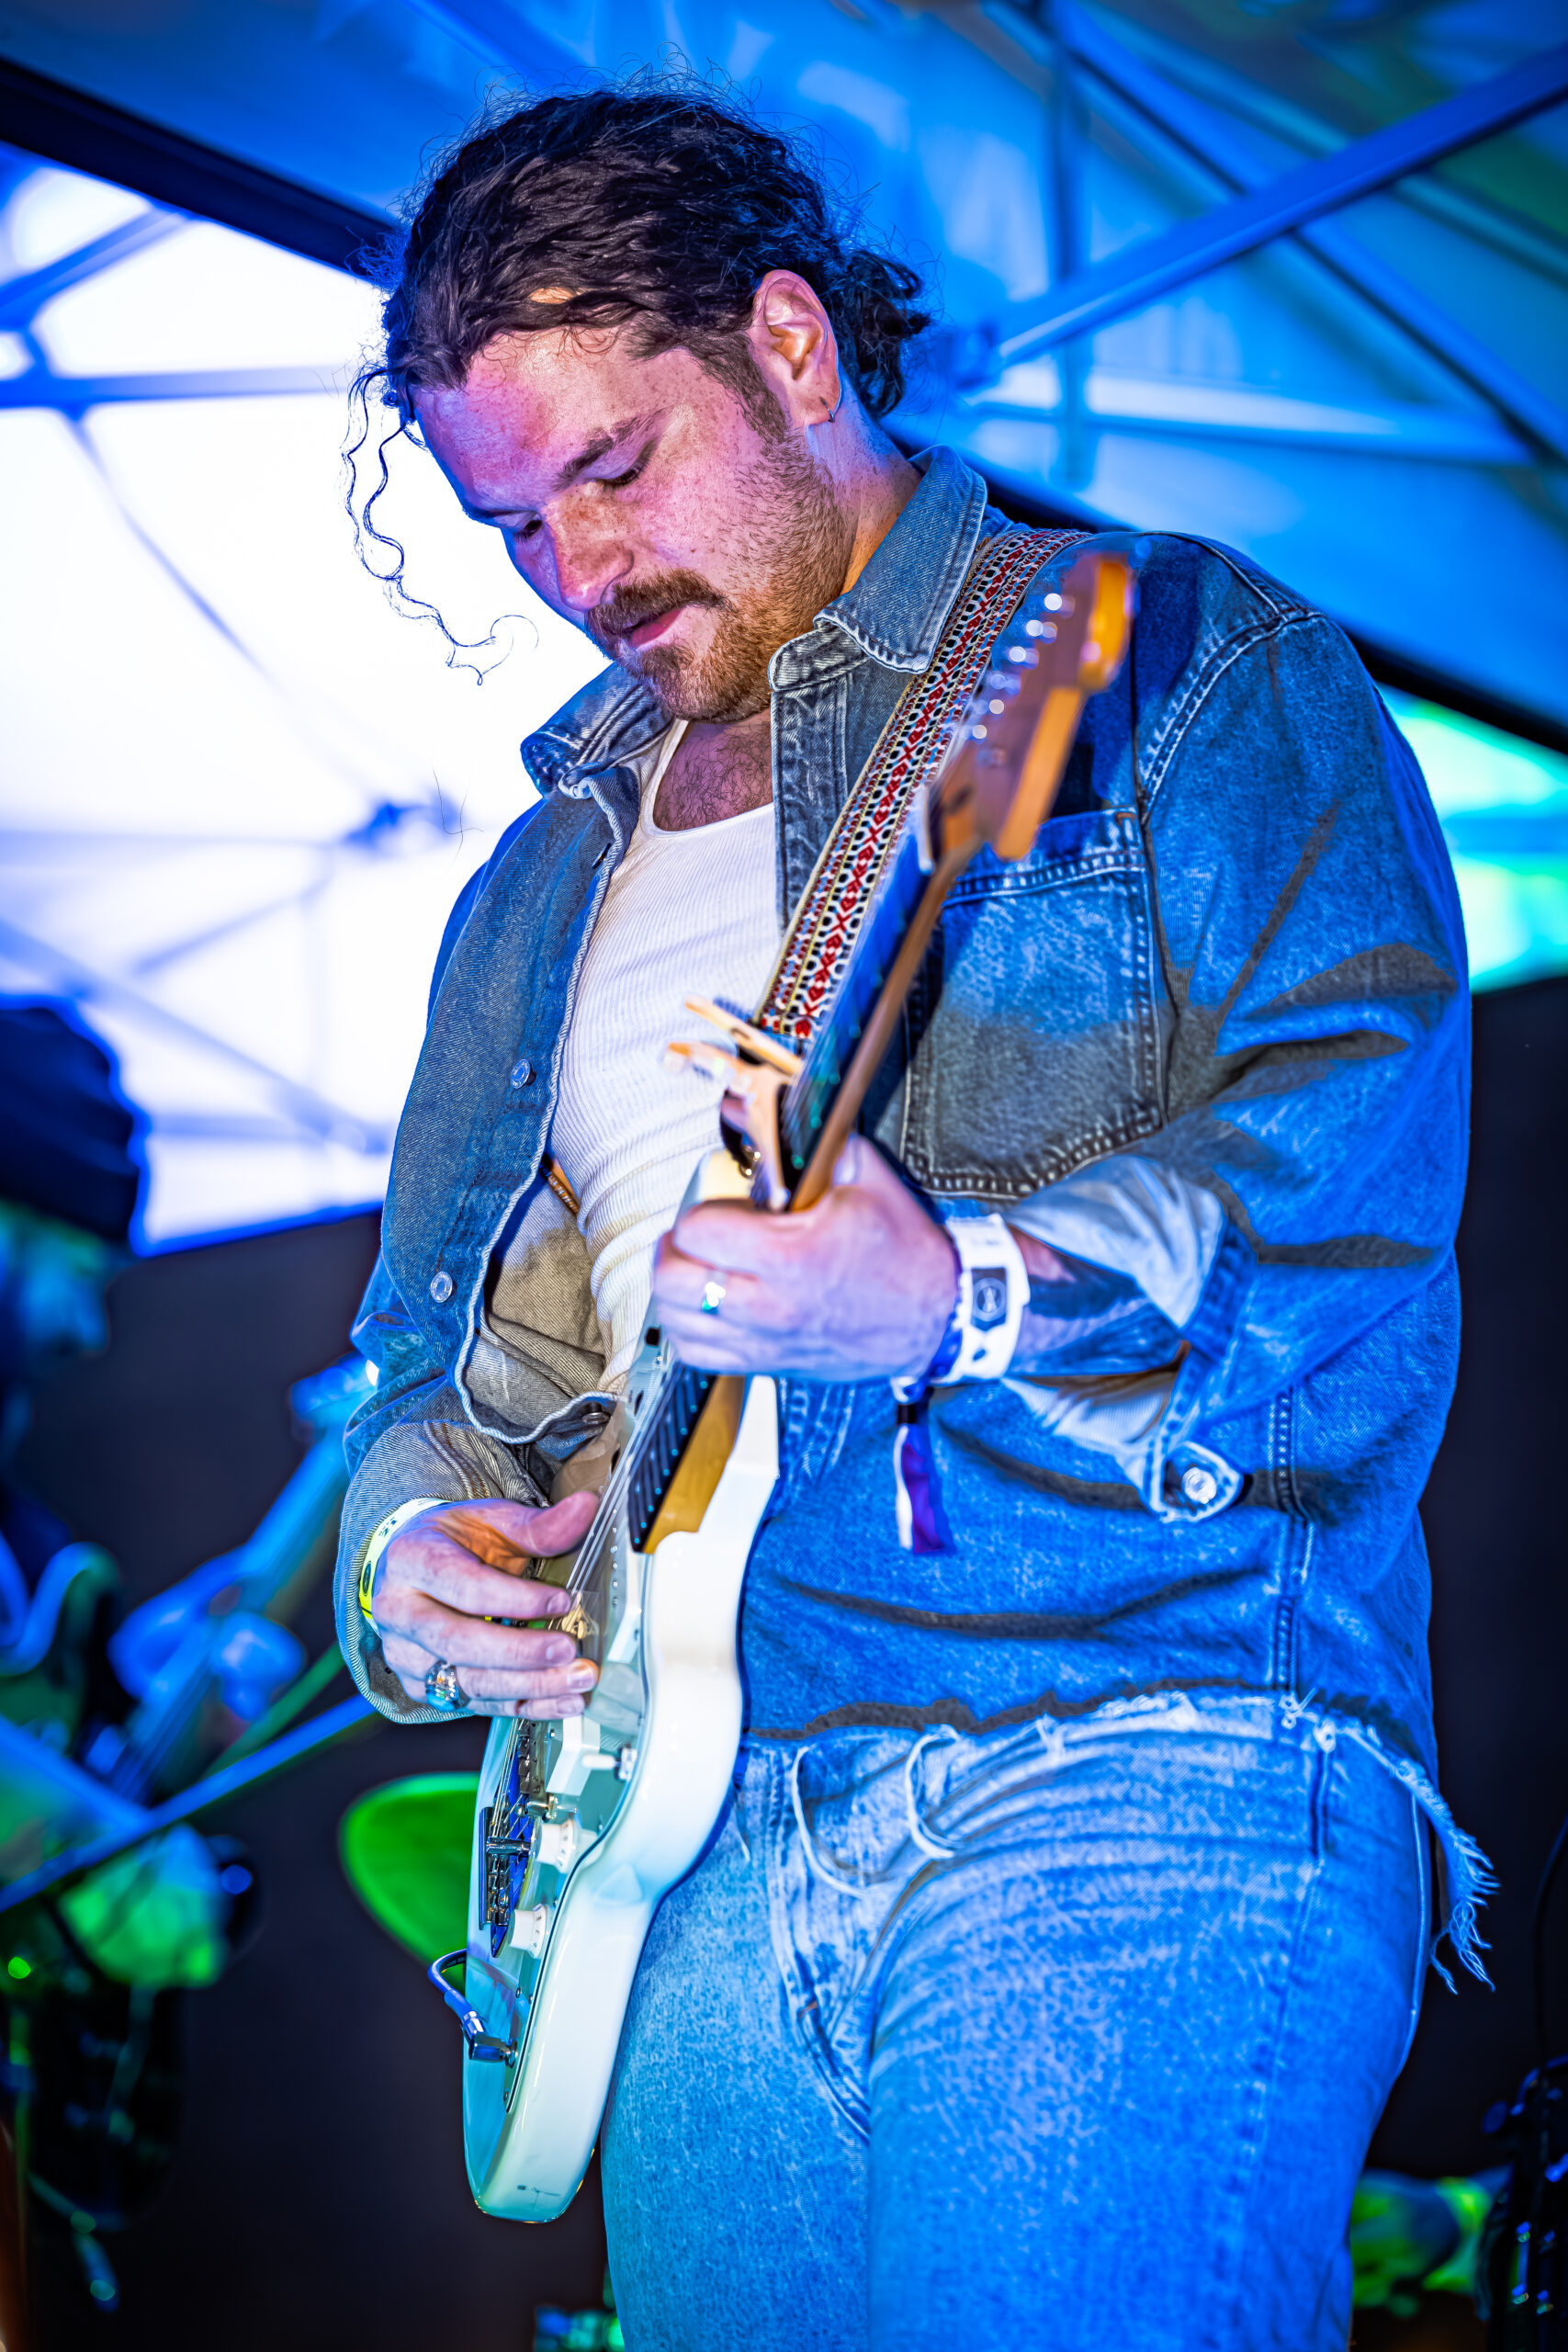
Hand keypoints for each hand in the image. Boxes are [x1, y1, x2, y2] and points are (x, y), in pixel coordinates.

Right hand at [371, 1490, 599, 1718]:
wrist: (414, 1569)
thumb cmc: (454, 1542)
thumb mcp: (492, 1521)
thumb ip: (538, 1525)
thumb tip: (585, 1509)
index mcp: (412, 1561)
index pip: (463, 1585)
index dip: (514, 1598)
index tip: (562, 1600)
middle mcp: (400, 1612)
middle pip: (459, 1642)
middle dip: (520, 1652)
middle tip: (569, 1651)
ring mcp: (407, 1655)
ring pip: (468, 1682)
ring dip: (529, 1685)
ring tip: (576, 1681)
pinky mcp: (424, 1687)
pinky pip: (477, 1705)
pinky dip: (525, 1705)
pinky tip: (562, 1702)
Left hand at [652, 1134, 956, 1381]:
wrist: (938, 1316)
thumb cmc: (906, 1253)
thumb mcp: (866, 1177)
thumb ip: (811, 1140)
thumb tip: (755, 1105)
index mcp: (793, 1256)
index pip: (698, 1232)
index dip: (700, 1210)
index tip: (718, 1206)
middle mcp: (771, 1305)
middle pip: (674, 1282)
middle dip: (675, 1249)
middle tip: (692, 1234)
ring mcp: (767, 1340)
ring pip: (679, 1322)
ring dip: (676, 1290)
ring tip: (695, 1267)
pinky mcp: (769, 1363)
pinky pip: (700, 1354)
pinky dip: (689, 1328)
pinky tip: (705, 1305)